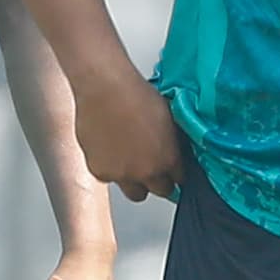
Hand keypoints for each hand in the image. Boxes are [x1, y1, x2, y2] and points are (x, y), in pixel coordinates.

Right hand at [70, 71, 185, 202]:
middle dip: (157, 182)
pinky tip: (109, 150)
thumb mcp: (169, 117)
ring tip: (129, 158)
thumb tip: (173, 150)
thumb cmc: (135, 94)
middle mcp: (146, 172)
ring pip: (132, 190)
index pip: (180, 180)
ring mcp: (122, 175)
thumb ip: (172, 142)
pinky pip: (109, 178)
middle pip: (159, 191)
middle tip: (152, 167)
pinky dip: (110, 168)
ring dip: (133, 179)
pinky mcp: (99, 172)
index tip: (171, 171)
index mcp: (169, 159)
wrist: (105, 88)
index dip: (175, 174)